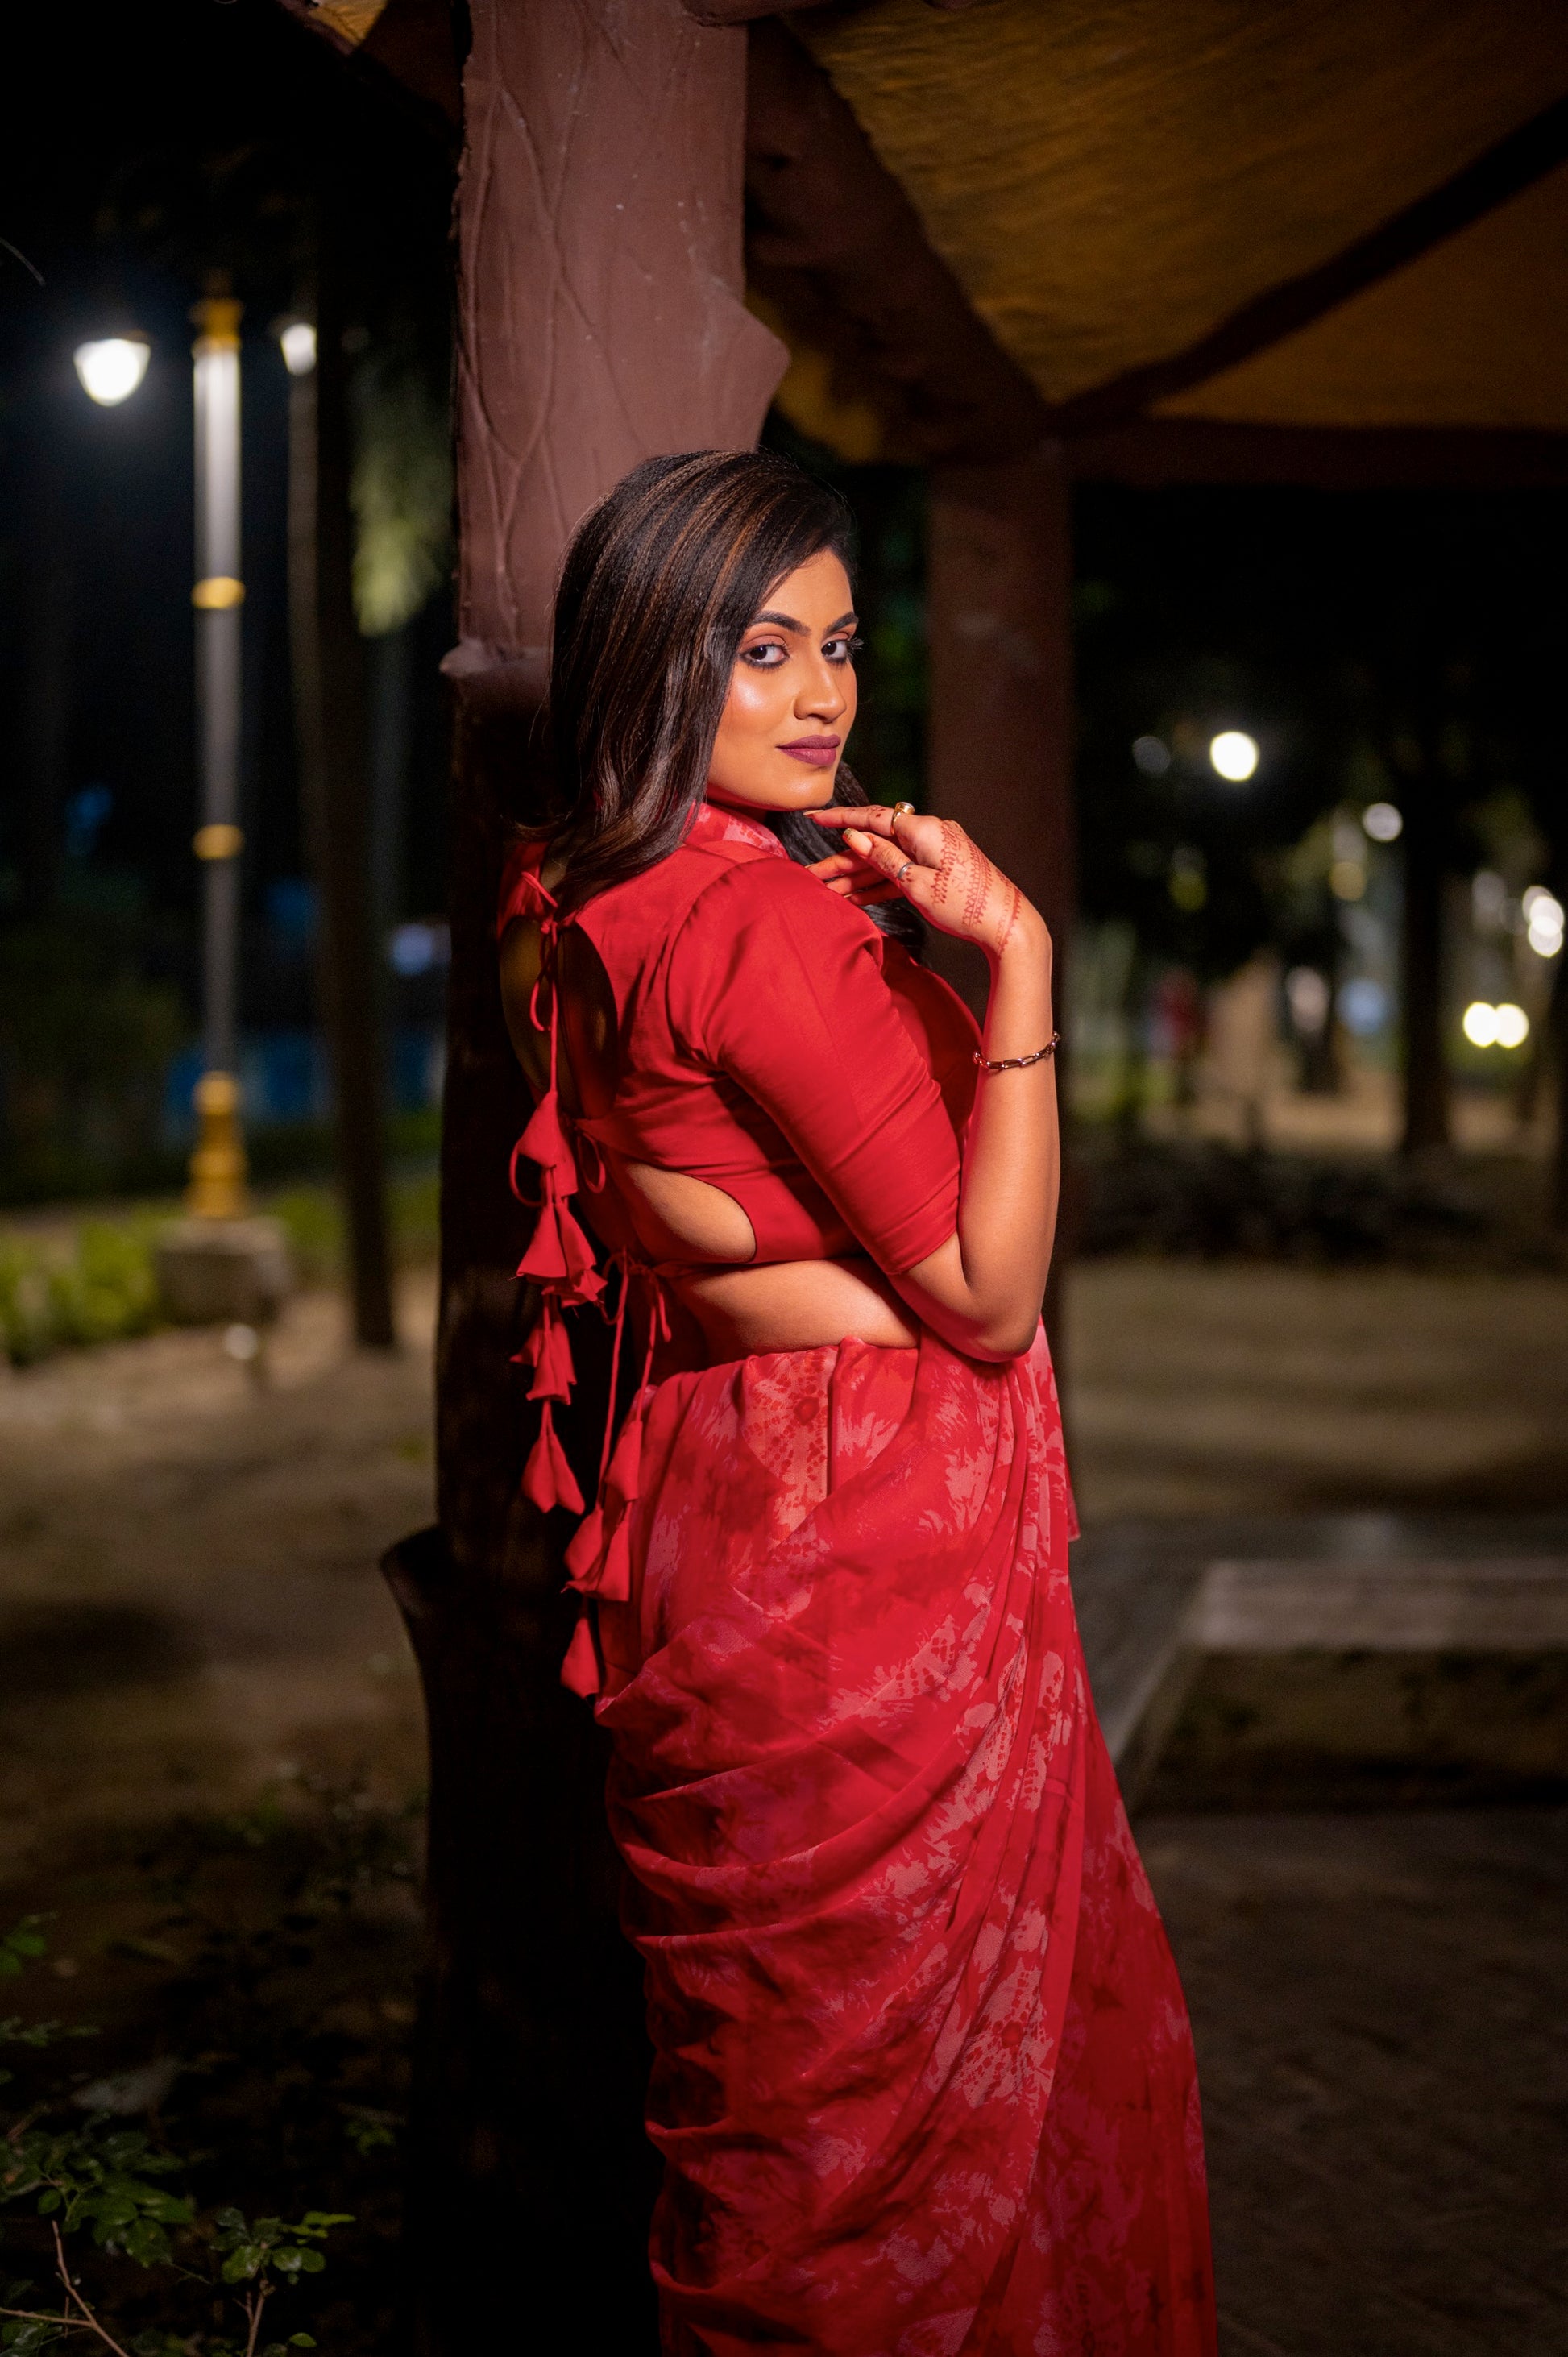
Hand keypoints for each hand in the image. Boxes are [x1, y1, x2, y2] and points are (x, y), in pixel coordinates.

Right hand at [809, 804, 1043, 959]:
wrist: (1006, 926)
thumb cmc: (966, 907)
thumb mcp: (917, 885)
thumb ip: (883, 859)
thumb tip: (854, 836)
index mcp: (925, 830)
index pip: (874, 818)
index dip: (840, 818)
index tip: (813, 817)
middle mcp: (929, 835)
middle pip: (876, 844)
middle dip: (842, 861)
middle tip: (811, 874)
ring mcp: (934, 852)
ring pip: (886, 861)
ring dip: (857, 877)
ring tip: (827, 891)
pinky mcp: (938, 870)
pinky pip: (901, 873)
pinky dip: (880, 884)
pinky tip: (854, 898)